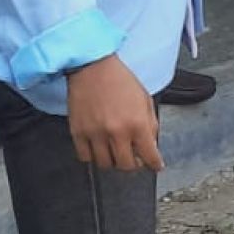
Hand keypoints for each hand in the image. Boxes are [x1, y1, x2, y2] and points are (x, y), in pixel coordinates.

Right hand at [66, 55, 162, 171]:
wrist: (93, 68)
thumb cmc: (120, 80)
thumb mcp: (145, 100)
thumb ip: (150, 124)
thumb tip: (151, 144)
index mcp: (137, 124)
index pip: (149, 155)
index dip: (155, 163)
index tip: (156, 165)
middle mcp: (117, 132)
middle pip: (126, 165)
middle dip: (133, 163)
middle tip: (133, 156)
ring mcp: (96, 134)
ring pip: (105, 164)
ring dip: (112, 161)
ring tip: (115, 151)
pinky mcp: (78, 133)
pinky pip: (85, 157)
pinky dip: (93, 156)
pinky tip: (99, 147)